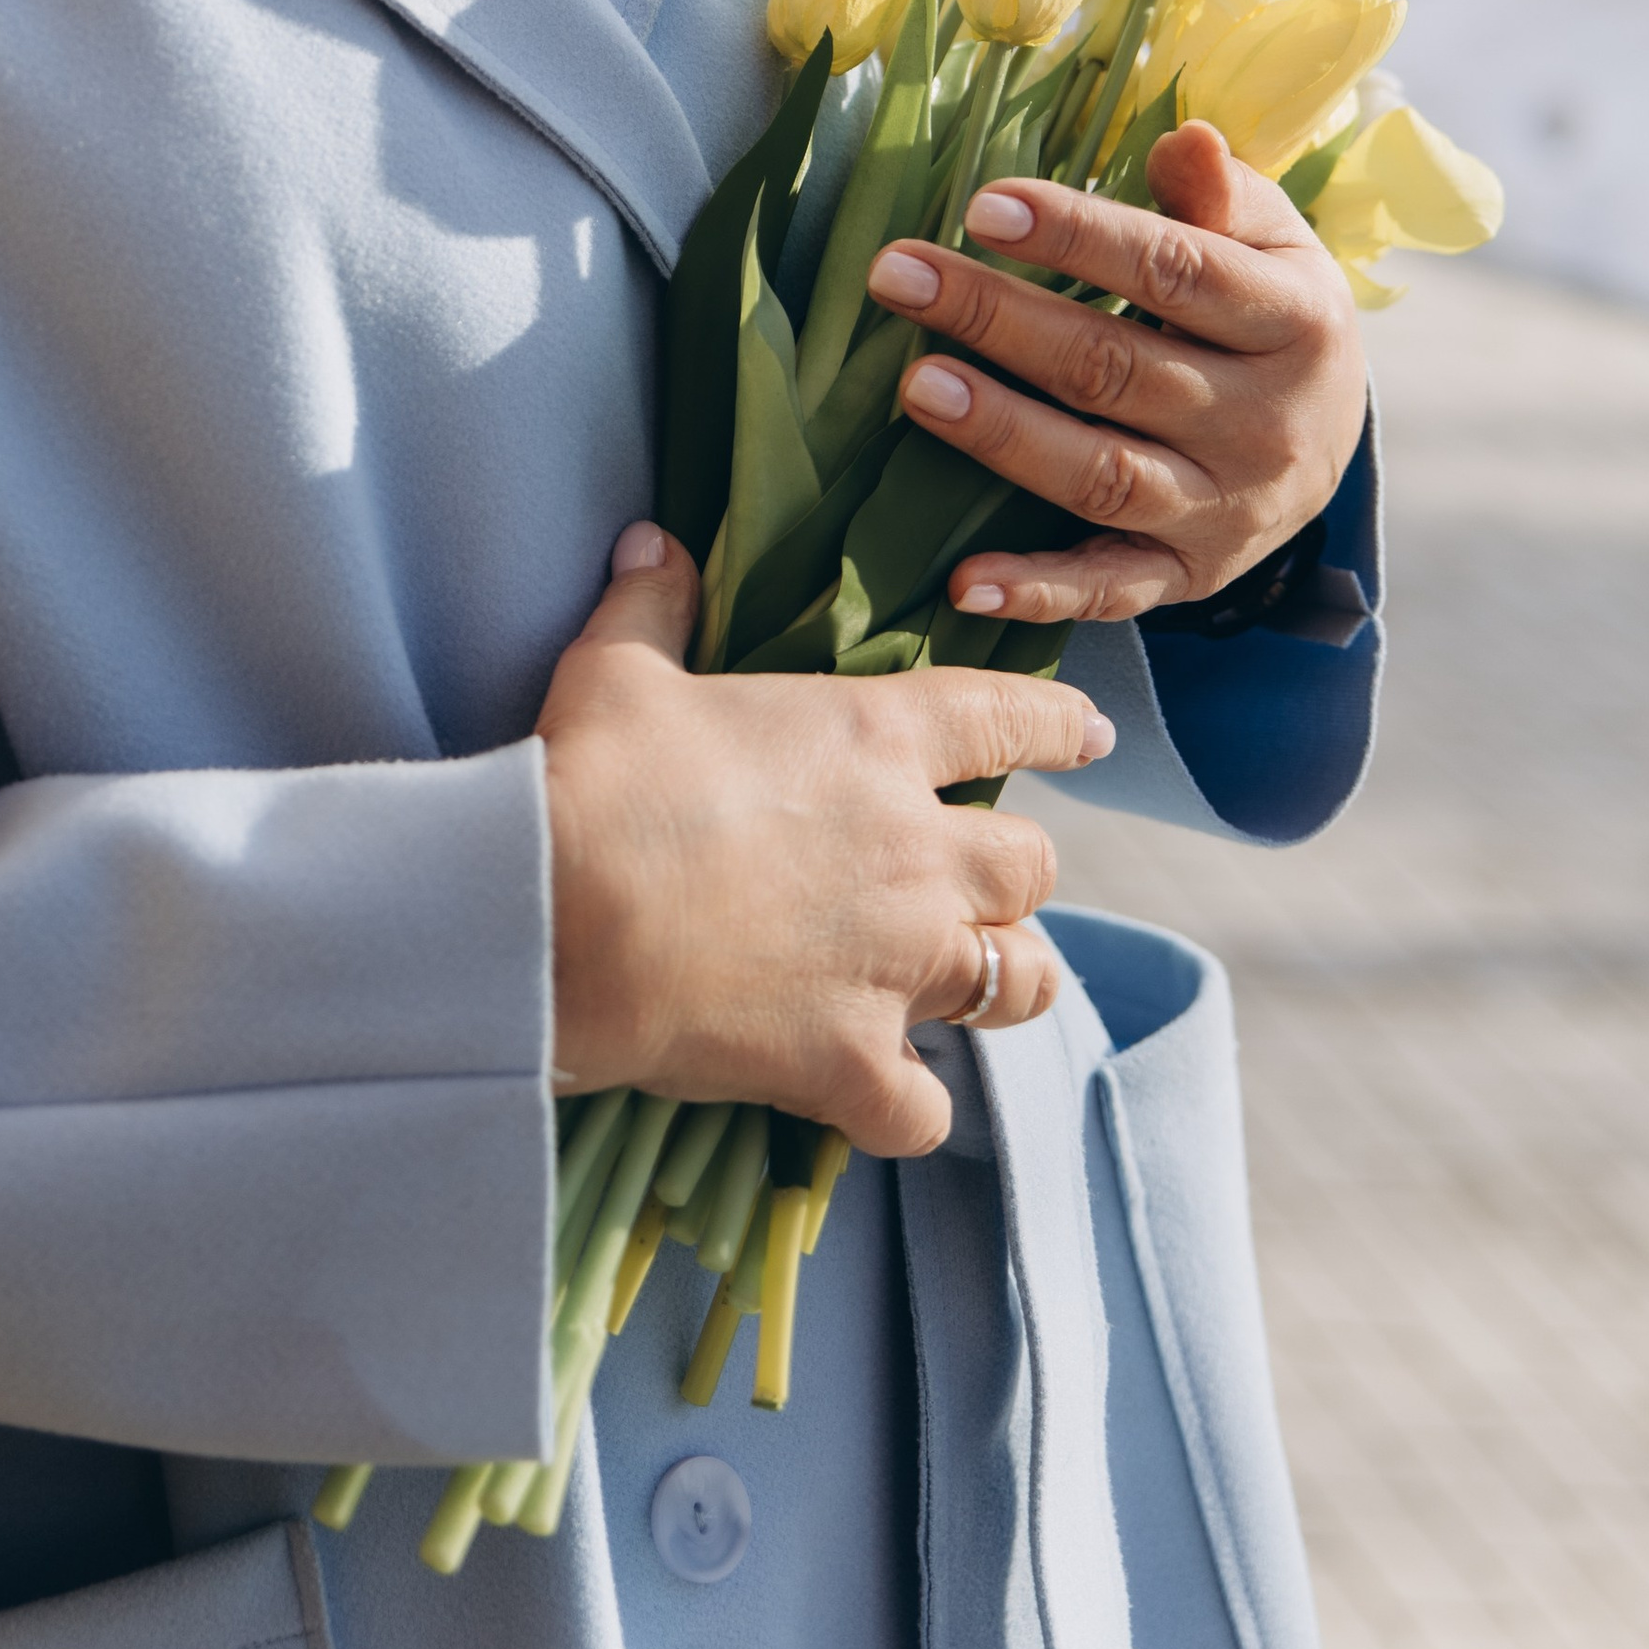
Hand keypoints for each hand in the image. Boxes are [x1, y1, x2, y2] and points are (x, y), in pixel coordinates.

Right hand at [536, 523, 1114, 1153]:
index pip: (1008, 717)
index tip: (1090, 733)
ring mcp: (899, 963)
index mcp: (876, 739)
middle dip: (1016, 871)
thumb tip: (651, 539)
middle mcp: (917, 851)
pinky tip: (885, 1099)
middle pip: (1031, 864)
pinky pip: (927, 1109)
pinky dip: (911, 1106)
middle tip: (978, 875)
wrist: (559, 915)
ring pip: (1021, 980)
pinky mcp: (855, 1060)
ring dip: (1005, 977)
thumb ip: (653, 603)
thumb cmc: (597, 776)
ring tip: (982, 982)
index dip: (1057, 723)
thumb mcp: (619, 669)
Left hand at [866, 118, 1367, 627]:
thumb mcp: (1272, 243)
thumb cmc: (1269, 312)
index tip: (984, 205)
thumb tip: (1183, 139)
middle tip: (898, 276)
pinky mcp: (1188, 575)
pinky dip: (1039, 593)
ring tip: (917, 386)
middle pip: (1116, 369)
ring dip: (1004, 434)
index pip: (1175, 272)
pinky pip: (1110, 591)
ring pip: (1104, 477)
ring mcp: (1224, 509)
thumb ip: (1219, 194)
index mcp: (1292, 323)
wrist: (1334, 440)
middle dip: (999, 319)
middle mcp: (1264, 425)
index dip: (1080, 237)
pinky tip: (963, 579)